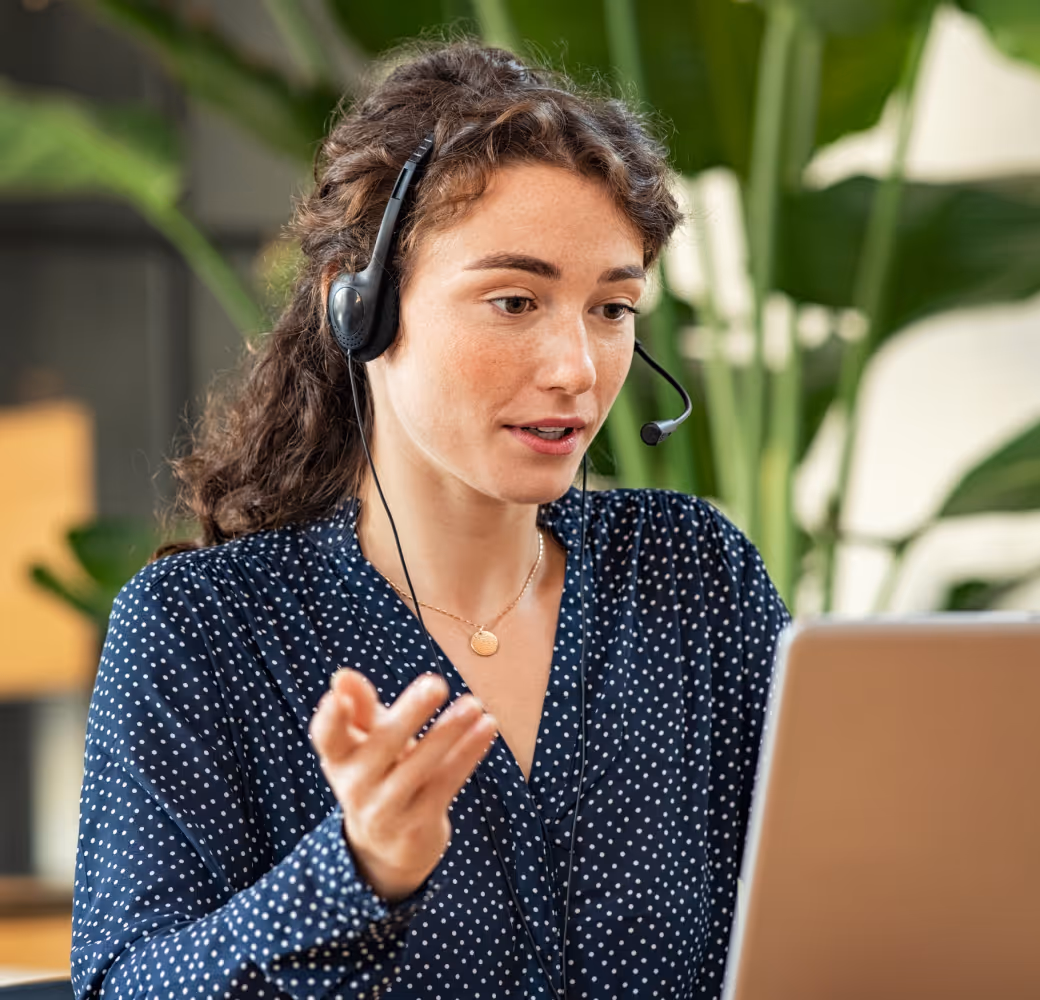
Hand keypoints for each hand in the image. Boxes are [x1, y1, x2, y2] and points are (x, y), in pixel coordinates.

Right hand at [309, 667, 497, 902]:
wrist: (388, 847)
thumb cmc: (379, 772)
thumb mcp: (365, 742)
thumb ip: (360, 708)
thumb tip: (342, 675)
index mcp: (339, 759)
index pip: (327, 737)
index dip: (330, 719)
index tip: (336, 697)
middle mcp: (356, 786)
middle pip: (382, 745)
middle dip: (410, 714)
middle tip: (436, 683)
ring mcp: (386, 810)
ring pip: (420, 767)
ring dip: (449, 733)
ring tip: (474, 704)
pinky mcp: (418, 825)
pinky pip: (446, 783)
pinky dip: (468, 753)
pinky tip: (487, 727)